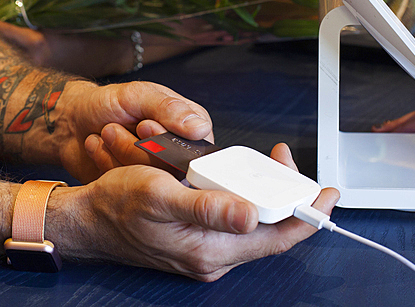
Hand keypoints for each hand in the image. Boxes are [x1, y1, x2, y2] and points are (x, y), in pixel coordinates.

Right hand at [49, 143, 338, 280]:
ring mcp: (207, 249)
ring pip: (251, 220)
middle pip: (268, 226)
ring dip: (256, 189)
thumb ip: (207, 208)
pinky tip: (226, 175)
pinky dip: (236, 194)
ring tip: (255, 161)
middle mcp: (215, 256)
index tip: (327, 191)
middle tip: (281, 158)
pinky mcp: (198, 240)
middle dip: (279, 190)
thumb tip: (251, 215)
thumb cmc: (118, 206)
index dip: (307, 214)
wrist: (87, 221)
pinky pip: (230, 218)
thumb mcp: (159, 196)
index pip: (277, 237)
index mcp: (212, 250)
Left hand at [58, 79, 213, 182]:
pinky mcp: (136, 192)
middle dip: (137, 148)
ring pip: (150, 181)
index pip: (195, 150)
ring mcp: (156, 176)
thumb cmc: (106, 103)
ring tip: (106, 133)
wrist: (72, 123)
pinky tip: (99, 149)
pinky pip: (128, 191)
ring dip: (120, 153)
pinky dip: (108, 167)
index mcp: (188, 129)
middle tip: (113, 128)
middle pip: (172, 170)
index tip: (143, 127)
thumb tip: (199, 128)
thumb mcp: (136, 95)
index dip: (167, 142)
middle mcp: (177, 155)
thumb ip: (168, 108)